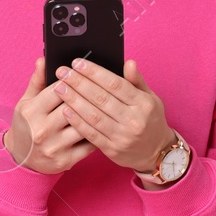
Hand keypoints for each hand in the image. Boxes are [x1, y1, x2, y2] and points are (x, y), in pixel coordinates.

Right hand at [2, 56, 98, 174]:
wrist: (21, 159)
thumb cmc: (26, 125)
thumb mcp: (26, 102)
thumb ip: (37, 81)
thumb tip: (44, 60)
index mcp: (31, 112)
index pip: (57, 91)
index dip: (73, 80)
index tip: (85, 73)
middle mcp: (41, 130)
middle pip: (72, 107)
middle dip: (88, 95)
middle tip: (103, 86)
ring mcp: (54, 147)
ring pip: (83, 126)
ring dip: (96, 114)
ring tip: (108, 104)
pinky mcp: (65, 160)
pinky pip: (88, 145)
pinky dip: (99, 133)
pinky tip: (106, 124)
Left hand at [52, 58, 173, 176]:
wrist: (156, 153)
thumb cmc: (150, 120)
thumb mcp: (150, 98)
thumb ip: (137, 81)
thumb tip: (128, 62)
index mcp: (143, 104)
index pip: (115, 84)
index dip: (94, 72)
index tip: (78, 63)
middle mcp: (134, 120)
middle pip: (101, 98)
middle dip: (78, 83)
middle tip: (62, 72)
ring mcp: (122, 136)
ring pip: (93, 115)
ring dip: (73, 100)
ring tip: (59, 87)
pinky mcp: (112, 149)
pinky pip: (90, 134)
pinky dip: (76, 121)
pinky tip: (64, 109)